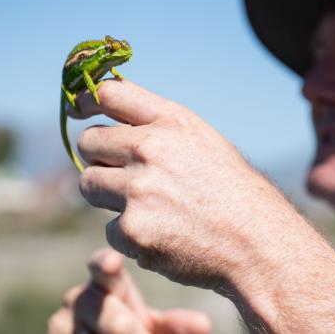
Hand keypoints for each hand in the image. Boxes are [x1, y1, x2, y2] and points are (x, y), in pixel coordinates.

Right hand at [47, 247, 210, 333]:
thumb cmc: (139, 329)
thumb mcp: (158, 326)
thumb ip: (177, 324)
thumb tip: (204, 325)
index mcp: (108, 282)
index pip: (102, 266)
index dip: (105, 263)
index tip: (113, 262)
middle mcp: (81, 297)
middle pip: (94, 305)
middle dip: (117, 322)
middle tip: (136, 330)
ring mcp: (62, 321)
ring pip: (82, 332)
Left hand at [70, 79, 299, 290]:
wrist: (257, 241)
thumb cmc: (231, 191)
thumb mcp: (201, 141)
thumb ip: (157, 125)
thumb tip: (103, 110)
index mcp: (171, 121)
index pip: (108, 92)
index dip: (85, 99)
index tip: (77, 108)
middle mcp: (150, 149)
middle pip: (88, 142)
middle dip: (99, 158)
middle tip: (127, 174)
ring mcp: (138, 190)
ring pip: (88, 185)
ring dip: (109, 197)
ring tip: (150, 206)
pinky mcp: (132, 230)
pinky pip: (108, 229)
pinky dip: (130, 235)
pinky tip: (164, 235)